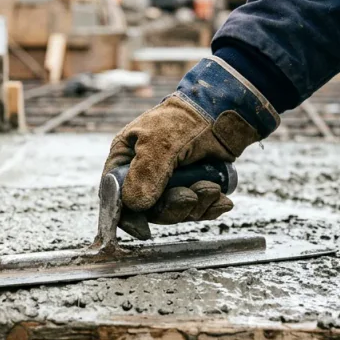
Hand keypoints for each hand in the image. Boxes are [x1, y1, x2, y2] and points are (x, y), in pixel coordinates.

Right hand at [103, 57, 279, 237]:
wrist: (224, 110)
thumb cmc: (184, 119)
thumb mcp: (159, 142)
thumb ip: (145, 173)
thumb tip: (134, 205)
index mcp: (126, 158)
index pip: (115, 195)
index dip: (126, 215)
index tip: (143, 229)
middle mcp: (144, 173)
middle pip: (149, 209)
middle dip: (173, 207)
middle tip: (192, 195)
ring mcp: (169, 182)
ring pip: (175, 211)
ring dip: (196, 204)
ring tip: (211, 188)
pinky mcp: (193, 186)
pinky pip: (196, 209)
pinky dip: (209, 207)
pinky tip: (222, 200)